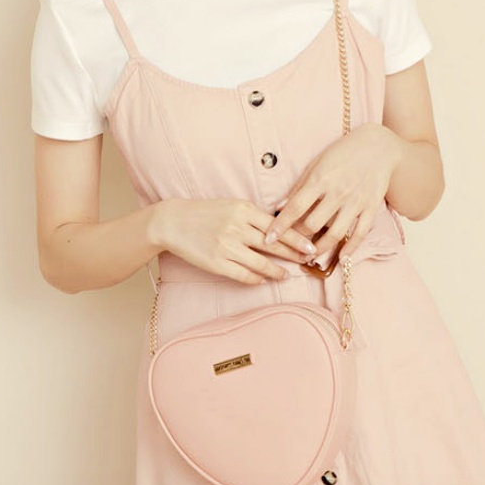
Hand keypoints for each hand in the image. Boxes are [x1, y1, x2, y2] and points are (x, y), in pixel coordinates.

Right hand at [151, 198, 318, 284]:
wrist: (173, 221)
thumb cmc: (205, 212)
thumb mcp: (232, 205)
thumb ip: (254, 216)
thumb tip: (281, 228)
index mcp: (243, 209)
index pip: (278, 225)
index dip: (297, 238)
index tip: (311, 245)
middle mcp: (237, 227)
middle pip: (274, 245)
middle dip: (294, 254)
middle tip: (308, 261)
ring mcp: (226, 246)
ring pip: (261, 263)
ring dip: (278, 270)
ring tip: (287, 274)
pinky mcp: (216, 263)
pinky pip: (244, 275)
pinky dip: (257, 278)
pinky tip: (265, 279)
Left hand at [264, 124, 403, 258]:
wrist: (378, 145)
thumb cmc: (342, 153)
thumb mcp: (317, 164)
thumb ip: (299, 187)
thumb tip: (279, 208)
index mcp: (321, 179)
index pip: (296, 207)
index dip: (281, 225)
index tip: (269, 239)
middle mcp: (338, 192)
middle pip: (313, 224)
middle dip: (298, 239)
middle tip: (290, 246)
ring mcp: (356, 201)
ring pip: (335, 234)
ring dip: (320, 248)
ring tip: (309, 255)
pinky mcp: (372, 207)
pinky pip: (360, 233)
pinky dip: (351, 248)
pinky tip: (341, 258)